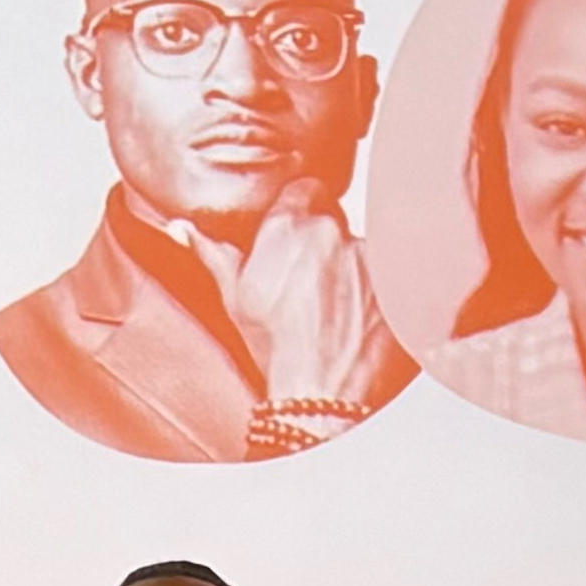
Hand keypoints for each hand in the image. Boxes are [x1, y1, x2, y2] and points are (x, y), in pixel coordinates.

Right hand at [172, 183, 399, 402]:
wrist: (322, 396)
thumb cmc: (277, 352)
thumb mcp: (235, 302)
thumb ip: (214, 255)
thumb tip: (183, 229)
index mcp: (289, 228)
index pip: (305, 189)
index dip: (302, 209)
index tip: (298, 232)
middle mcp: (333, 232)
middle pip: (335, 219)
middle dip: (325, 242)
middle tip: (312, 281)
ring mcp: (371, 256)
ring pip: (363, 248)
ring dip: (354, 267)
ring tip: (338, 307)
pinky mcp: (402, 281)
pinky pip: (392, 275)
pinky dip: (380, 291)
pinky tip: (364, 318)